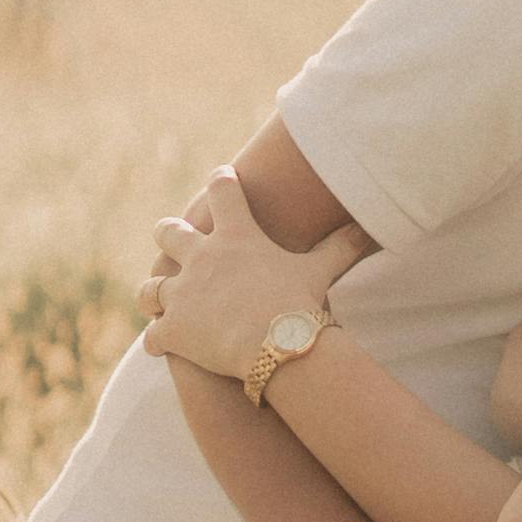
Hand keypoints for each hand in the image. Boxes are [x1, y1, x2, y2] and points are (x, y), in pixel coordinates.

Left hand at [144, 168, 362, 386]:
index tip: (221, 176)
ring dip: (154, 292)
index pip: (222, 191)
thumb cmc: (299, 303)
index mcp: (235, 236)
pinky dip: (157, 340)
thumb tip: (371, 228)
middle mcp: (200, 258)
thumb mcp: (320, 270)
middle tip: (172, 237)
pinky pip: (154, 334)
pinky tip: (159, 344)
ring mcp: (181, 295)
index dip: (221, 180)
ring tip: (158, 299)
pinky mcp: (172, 330)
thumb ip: (341, 247)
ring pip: (151, 287)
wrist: (275, 346)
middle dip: (168, 234)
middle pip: (169, 233)